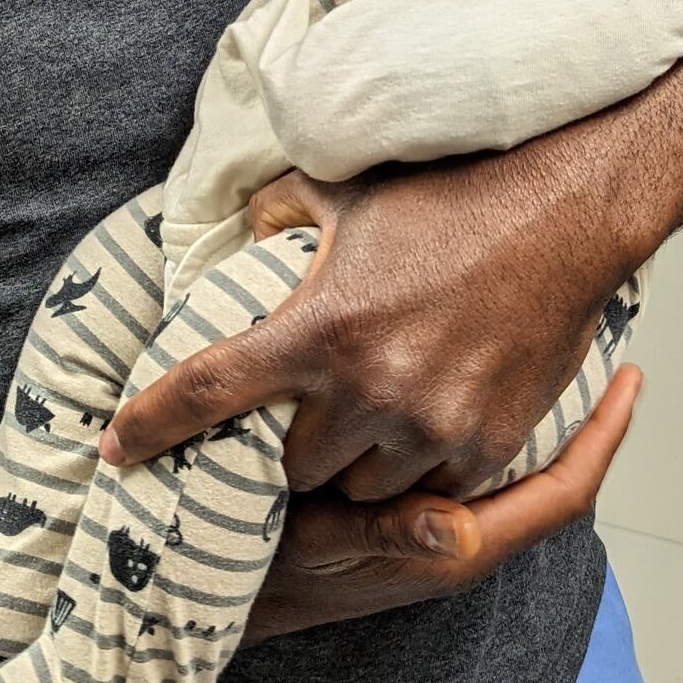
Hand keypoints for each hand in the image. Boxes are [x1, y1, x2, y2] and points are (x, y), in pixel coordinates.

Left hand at [99, 155, 632, 504]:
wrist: (566, 212)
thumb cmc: (455, 196)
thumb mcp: (346, 190)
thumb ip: (277, 213)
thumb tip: (239, 234)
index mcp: (321, 328)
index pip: (206, 390)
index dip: (150, 425)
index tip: (116, 448)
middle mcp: (370, 388)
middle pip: (287, 467)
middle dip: (280, 452)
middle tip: (290, 427)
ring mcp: (431, 425)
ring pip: (357, 489)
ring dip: (348, 468)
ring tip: (358, 430)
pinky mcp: (486, 443)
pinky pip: (428, 491)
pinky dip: (414, 472)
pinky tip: (418, 432)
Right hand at [241, 361, 642, 642]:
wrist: (231, 594)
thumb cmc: (279, 575)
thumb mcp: (324, 548)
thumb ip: (390, 534)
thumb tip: (461, 530)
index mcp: (460, 548)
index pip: (563, 491)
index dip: (603, 438)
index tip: (631, 381)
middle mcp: (464, 535)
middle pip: (553, 469)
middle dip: (582, 412)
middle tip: (602, 339)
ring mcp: (444, 520)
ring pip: (516, 458)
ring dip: (542, 407)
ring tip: (558, 339)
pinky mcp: (416, 503)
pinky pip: (476, 454)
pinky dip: (495, 413)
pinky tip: (482, 367)